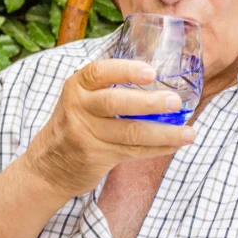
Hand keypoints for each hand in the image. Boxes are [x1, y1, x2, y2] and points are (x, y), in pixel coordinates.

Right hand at [23, 58, 194, 198]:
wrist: (48, 166)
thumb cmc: (75, 124)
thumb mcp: (80, 99)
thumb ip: (108, 86)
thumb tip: (160, 75)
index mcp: (77, 86)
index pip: (100, 72)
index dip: (127, 70)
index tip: (152, 72)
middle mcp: (78, 108)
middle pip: (116, 103)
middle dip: (149, 103)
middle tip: (175, 102)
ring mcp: (86, 135)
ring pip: (130, 133)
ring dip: (164, 133)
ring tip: (189, 132)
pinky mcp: (97, 157)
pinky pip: (134, 152)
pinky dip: (158, 148)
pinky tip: (176, 144)